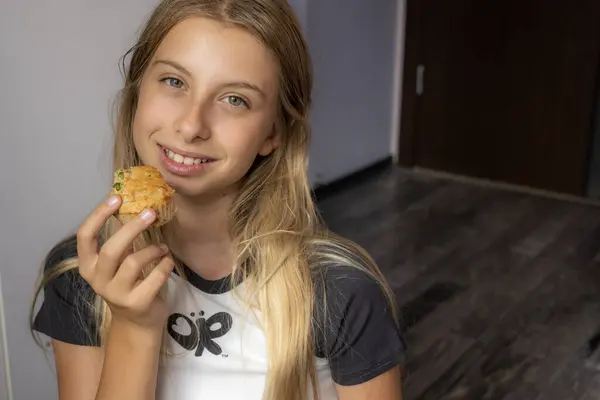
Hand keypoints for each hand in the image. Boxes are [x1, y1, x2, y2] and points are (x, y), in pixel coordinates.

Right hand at [77, 195, 174, 332]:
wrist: (137, 322)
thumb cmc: (128, 284)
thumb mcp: (117, 264)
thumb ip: (120, 242)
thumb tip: (135, 207)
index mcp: (88, 266)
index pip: (84, 237)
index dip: (98, 215)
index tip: (116, 198)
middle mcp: (98, 280)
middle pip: (111, 249)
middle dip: (132, 228)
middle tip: (150, 213)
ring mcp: (117, 294)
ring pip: (133, 262)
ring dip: (153, 249)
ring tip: (163, 248)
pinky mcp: (138, 303)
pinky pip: (155, 276)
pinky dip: (165, 265)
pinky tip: (168, 261)